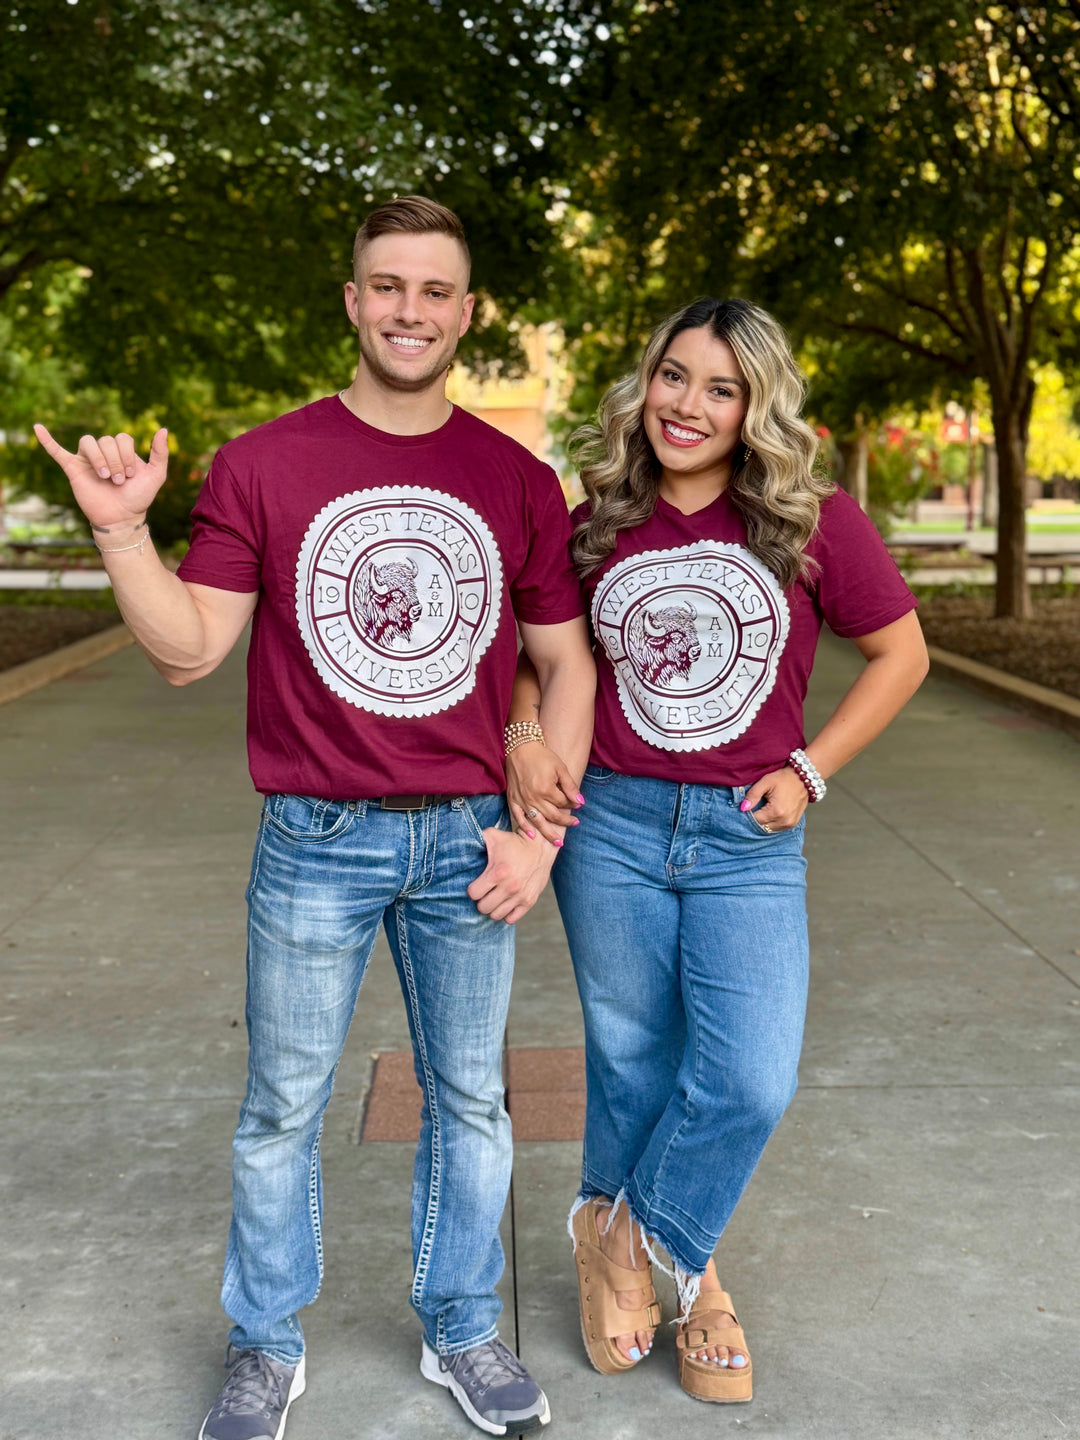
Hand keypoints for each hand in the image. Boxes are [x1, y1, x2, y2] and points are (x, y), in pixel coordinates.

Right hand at [33, 424, 169, 530]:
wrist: (121, 519)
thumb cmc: (139, 498)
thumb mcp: (157, 475)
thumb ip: (161, 453)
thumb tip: (163, 428)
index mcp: (122, 450)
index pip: (122, 438)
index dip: (128, 454)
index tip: (132, 475)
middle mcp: (104, 452)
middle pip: (106, 440)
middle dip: (115, 461)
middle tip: (119, 481)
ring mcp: (87, 459)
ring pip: (88, 442)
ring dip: (99, 459)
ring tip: (105, 477)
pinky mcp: (73, 468)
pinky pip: (57, 451)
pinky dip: (47, 439)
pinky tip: (37, 428)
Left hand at [466, 826, 556, 924]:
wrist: (541, 846)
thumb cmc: (513, 841)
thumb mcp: (493, 835)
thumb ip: (475, 839)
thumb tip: (459, 842)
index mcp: (498, 873)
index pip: (474, 894)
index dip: (472, 890)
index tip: (477, 884)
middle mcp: (509, 887)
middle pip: (483, 908)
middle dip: (481, 900)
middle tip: (485, 892)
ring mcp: (520, 896)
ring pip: (496, 915)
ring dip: (492, 908)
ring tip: (494, 898)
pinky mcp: (530, 901)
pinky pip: (511, 919)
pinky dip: (506, 914)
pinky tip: (505, 903)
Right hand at [505, 741, 581, 846]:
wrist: (519, 748)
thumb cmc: (542, 756)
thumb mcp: (560, 768)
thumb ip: (570, 786)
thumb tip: (580, 802)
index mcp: (546, 789)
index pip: (562, 803)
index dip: (572, 804)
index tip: (578, 804)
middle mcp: (533, 797)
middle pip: (552, 815)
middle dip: (565, 821)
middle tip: (574, 823)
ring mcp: (522, 800)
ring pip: (538, 821)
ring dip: (548, 833)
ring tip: (558, 842)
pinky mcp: (513, 799)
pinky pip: (518, 817)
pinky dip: (525, 828)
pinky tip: (533, 836)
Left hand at [740, 767, 808, 831]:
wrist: (803, 778)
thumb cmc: (783, 778)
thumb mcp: (766, 782)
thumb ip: (753, 795)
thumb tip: (743, 808)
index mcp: (776, 811)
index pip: (755, 820)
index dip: (748, 814)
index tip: (746, 806)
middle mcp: (784, 821)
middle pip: (761, 826)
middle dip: (756, 819)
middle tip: (754, 807)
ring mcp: (790, 824)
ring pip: (769, 829)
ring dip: (763, 822)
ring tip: (762, 810)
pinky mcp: (793, 824)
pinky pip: (777, 828)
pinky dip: (771, 823)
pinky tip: (769, 813)